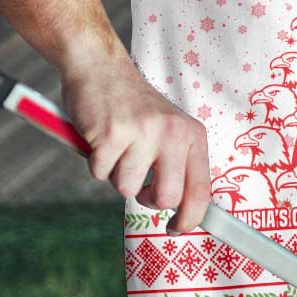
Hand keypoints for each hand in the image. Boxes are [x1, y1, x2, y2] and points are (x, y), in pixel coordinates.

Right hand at [61, 58, 210, 234]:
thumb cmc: (133, 107)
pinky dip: (95, 163)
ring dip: (116, 175)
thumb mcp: (168, 130)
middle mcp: (173, 133)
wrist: (100, 67)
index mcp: (192, 135)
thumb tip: (184, 211)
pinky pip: (100, 174)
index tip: (176, 229)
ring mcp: (143, 132)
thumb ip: (177, 164)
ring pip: (127, 189)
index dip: (190, 218)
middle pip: (167, 198)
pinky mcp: (112, 133)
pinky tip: (100, 138)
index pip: (201, 190)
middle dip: (147, 199)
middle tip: (138, 182)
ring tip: (117, 147)